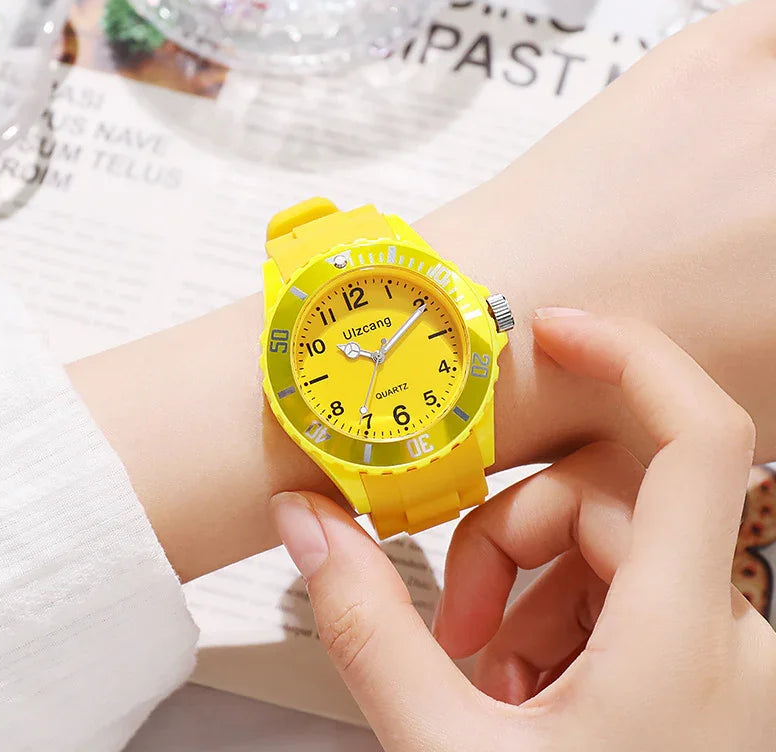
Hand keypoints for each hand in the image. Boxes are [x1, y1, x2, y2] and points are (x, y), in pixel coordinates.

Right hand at [271, 310, 775, 750]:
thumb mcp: (445, 749)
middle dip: (513, 536)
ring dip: (532, 586)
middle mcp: (732, 634)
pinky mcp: (708, 672)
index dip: (630, 356)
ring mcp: (726, 656)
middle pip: (611, 501)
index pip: (699, 438)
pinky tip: (527, 688)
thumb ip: (366, 624)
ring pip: (614, 547)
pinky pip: (630, 594)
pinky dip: (564, 617)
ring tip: (489, 675)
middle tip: (458, 621)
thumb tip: (307, 521)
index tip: (554, 329)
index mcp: (687, 639)